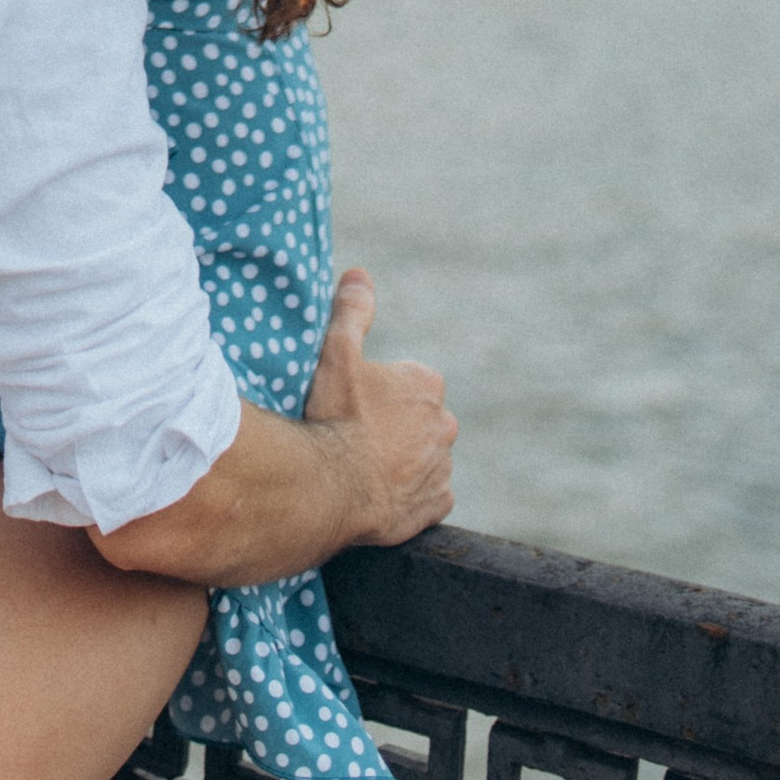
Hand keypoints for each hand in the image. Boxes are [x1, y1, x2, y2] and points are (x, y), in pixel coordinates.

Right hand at [303, 269, 455, 546]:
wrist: (335, 486)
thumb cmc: (336, 416)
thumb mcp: (337, 352)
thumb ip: (353, 311)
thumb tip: (360, 275)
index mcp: (426, 384)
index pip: (409, 382)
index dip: (380, 391)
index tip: (355, 402)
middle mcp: (445, 424)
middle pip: (420, 420)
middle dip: (397, 425)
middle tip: (357, 434)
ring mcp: (443, 467)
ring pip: (424, 457)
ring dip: (404, 459)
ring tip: (364, 465)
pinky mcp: (438, 504)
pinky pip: (427, 495)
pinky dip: (410, 492)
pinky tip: (381, 491)